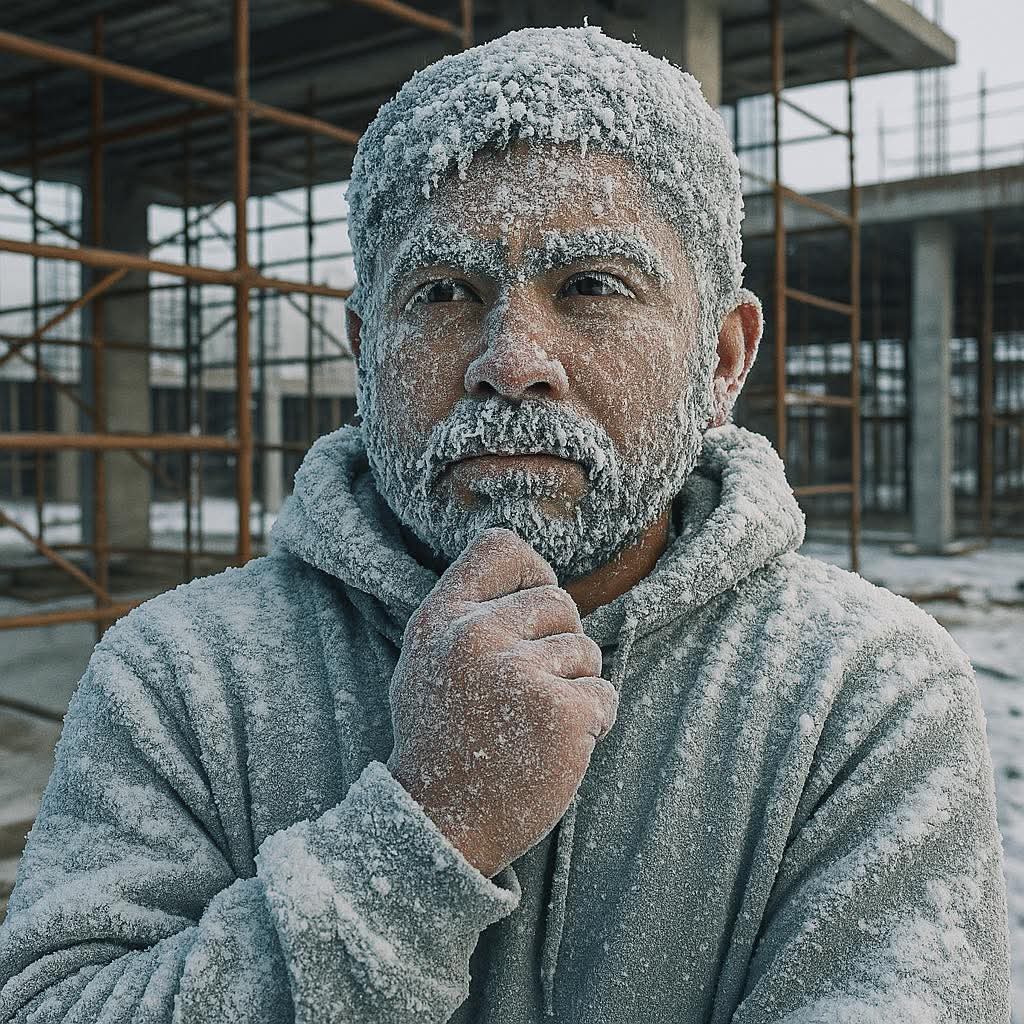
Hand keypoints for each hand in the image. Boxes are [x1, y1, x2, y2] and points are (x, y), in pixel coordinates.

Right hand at [387, 527, 617, 877]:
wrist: (441, 825)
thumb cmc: (444, 741)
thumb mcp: (431, 663)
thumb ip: (471, 616)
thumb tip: (537, 576)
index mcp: (441, 619)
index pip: (500, 547)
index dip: (530, 571)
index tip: (531, 614)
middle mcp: (476, 636)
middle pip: (557, 599)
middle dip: (559, 642)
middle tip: (530, 691)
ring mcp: (519, 672)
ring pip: (585, 650)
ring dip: (575, 686)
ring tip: (533, 725)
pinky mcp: (561, 712)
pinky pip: (605, 694)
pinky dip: (593, 722)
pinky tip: (555, 747)